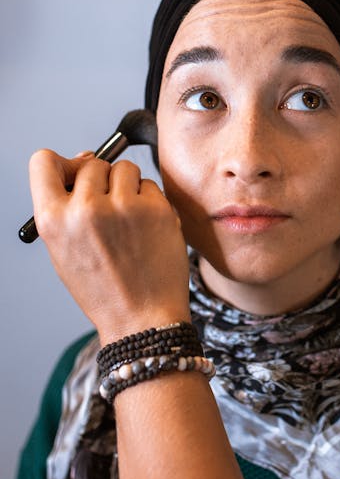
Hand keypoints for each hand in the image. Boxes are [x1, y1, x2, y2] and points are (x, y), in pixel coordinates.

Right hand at [29, 149, 190, 342]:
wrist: (143, 319)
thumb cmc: (104, 288)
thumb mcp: (64, 251)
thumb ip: (66, 206)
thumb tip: (85, 158)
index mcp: (53, 220)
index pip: (43, 161)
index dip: (61, 164)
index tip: (74, 173)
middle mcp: (86, 209)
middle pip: (92, 164)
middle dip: (102, 182)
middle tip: (110, 213)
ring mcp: (124, 207)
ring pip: (124, 169)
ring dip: (128, 187)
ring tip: (129, 223)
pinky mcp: (157, 209)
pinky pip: (150, 185)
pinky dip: (150, 201)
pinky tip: (148, 230)